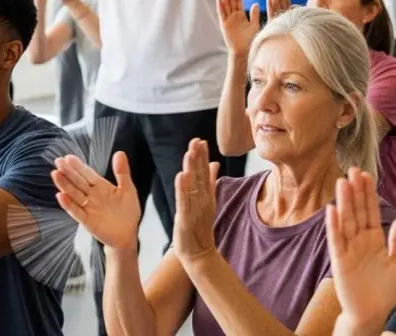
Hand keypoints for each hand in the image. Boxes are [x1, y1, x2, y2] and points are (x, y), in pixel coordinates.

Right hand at [53, 151, 140, 250]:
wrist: (128, 235)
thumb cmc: (128, 212)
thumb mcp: (128, 189)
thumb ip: (122, 172)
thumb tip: (119, 153)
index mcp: (101, 187)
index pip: (87, 174)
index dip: (78, 166)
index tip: (68, 157)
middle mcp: (92, 196)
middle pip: (77, 182)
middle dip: (68, 172)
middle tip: (58, 161)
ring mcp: (88, 208)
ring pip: (74, 194)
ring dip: (64, 185)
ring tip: (56, 174)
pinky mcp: (87, 221)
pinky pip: (76, 211)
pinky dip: (68, 204)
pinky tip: (61, 196)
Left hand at [173, 139, 220, 265]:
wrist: (200, 254)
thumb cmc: (199, 226)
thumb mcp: (206, 201)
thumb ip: (210, 182)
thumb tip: (215, 163)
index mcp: (207, 195)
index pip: (205, 172)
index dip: (203, 156)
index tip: (200, 141)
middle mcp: (203, 200)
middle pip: (201, 176)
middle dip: (198, 158)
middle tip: (196, 141)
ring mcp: (195, 209)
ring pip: (193, 186)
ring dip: (192, 169)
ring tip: (190, 153)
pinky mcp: (186, 218)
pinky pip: (184, 201)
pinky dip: (183, 188)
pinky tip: (181, 176)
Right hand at [217, 0, 259, 56]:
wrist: (244, 51)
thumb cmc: (250, 40)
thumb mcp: (254, 25)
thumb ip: (254, 15)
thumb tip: (256, 3)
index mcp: (240, 15)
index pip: (238, 1)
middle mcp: (233, 16)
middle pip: (231, 1)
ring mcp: (228, 20)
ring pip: (226, 5)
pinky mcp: (224, 25)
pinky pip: (222, 14)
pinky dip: (220, 6)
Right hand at [326, 168, 395, 330]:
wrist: (372, 314)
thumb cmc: (384, 291)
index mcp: (375, 239)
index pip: (371, 211)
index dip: (368, 193)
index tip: (366, 175)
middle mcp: (360, 240)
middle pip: (357, 211)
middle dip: (355, 191)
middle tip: (352, 170)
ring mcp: (348, 249)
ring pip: (346, 221)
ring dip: (344, 202)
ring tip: (342, 183)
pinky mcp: (340, 261)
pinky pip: (336, 240)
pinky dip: (334, 226)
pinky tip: (332, 210)